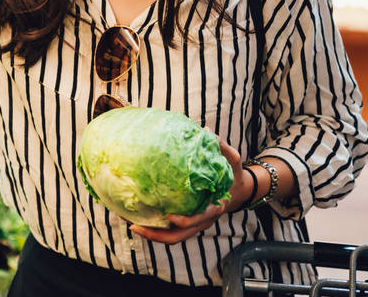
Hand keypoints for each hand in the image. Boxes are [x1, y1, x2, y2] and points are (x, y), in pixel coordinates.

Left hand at [130, 135, 253, 244]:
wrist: (237, 189)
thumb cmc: (232, 173)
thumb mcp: (232, 159)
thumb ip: (221, 146)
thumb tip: (205, 130)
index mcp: (215, 207)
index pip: (200, 219)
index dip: (185, 221)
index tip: (170, 217)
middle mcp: (203, 220)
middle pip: (180, 235)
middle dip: (157, 235)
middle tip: (135, 227)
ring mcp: (195, 224)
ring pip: (173, 237)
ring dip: (152, 235)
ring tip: (130, 225)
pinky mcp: (187, 223)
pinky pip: (170, 231)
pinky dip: (155, 228)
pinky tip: (136, 218)